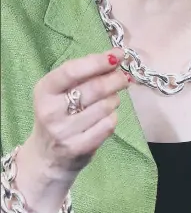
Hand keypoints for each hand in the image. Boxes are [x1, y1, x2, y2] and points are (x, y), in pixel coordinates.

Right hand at [20, 49, 128, 181]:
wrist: (46, 156)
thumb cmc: (59, 113)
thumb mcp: (60, 91)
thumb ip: (83, 72)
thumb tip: (114, 56)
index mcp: (44, 90)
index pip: (72, 71)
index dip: (98, 61)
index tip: (117, 55)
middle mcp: (51, 111)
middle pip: (94, 88)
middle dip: (115, 79)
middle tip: (124, 76)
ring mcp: (63, 132)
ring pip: (105, 106)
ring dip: (114, 99)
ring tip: (111, 99)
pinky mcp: (77, 148)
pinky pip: (107, 125)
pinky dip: (113, 117)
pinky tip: (107, 116)